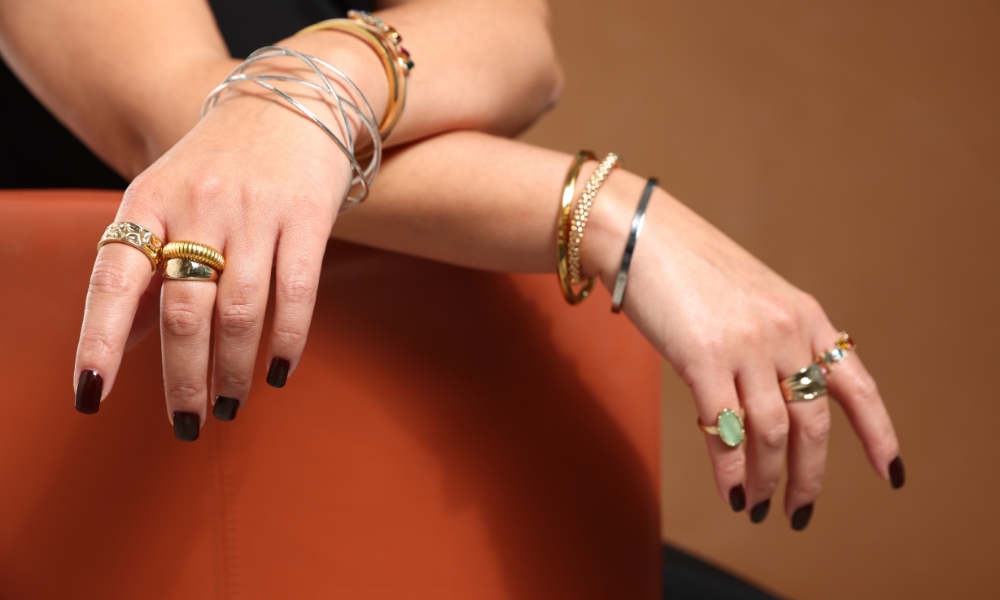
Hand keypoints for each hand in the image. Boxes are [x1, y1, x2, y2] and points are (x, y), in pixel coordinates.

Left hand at [73, 80, 351, 436]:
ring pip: (240, 310)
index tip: (91, 397)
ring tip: (231, 406)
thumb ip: (148, 271)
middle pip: (185, 311)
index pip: (113, 280)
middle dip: (183, 379)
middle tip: (186, 424)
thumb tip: (126, 346)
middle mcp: (199, 205)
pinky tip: (279, 372)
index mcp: (149, 201)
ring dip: (233, 370)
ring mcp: (255, 210)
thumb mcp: (167, 200)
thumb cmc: (220, 162)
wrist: (291, 100)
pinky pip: (296, 291)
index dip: (100, 341)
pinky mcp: (306, 215)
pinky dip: (287, 340)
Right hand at [587, 172, 902, 527]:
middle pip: (814, 422)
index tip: (892, 475)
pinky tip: (732, 492)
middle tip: (798, 512)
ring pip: (773, 433)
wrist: (639, 233)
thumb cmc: (688, 267)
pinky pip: (725, 429)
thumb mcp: (752, 297)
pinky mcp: (703, 357)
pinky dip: (732, 470)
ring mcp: (747, 344)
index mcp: (805, 315)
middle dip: (809, 477)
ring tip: (758, 505)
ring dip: (769, 479)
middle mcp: (786, 331)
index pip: (857, 386)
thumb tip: (776, 404)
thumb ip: (774, 342)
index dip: (879, 435)